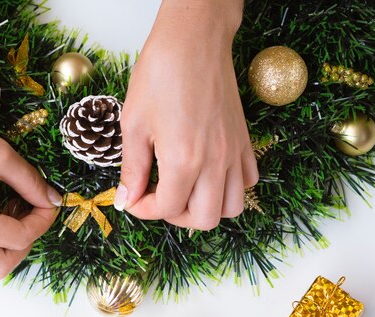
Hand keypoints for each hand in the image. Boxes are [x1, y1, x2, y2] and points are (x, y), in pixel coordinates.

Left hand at [116, 0, 257, 229]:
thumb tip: (127, 199)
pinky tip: (207, 175)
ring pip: (231, 208)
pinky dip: (229, 189)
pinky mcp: (244, 141)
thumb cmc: (160, 74)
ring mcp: (234, 152)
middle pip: (204, 220)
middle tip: (157, 197)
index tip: (133, 197)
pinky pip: (247, 182)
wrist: (194, 40)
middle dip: (176, 217)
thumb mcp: (134, 124)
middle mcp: (215, 161)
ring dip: (205, 208)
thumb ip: (132, 169)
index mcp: (183, 159)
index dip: (144, 209)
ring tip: (183, 191)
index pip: (168, 209)